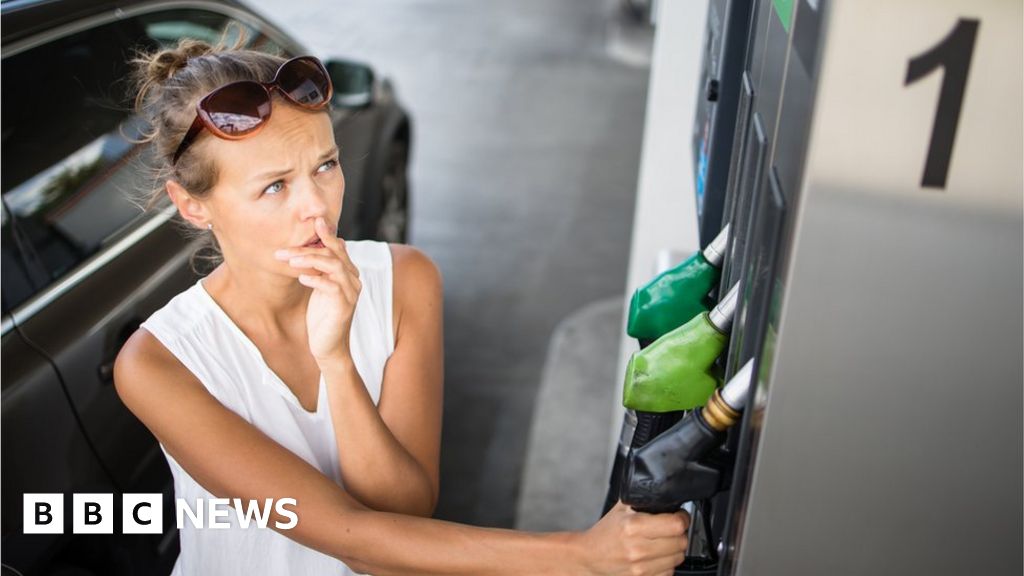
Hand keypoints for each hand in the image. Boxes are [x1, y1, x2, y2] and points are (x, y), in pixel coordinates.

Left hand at [274, 217, 361, 365]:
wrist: (328, 347)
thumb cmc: (321, 317)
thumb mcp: (318, 288)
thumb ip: (317, 269)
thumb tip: (308, 249)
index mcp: (347, 273)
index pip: (338, 248)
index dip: (327, 234)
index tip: (314, 221)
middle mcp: (353, 280)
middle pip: (333, 254)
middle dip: (306, 250)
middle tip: (282, 251)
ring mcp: (351, 293)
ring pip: (333, 266)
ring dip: (310, 261)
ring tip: (290, 261)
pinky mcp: (344, 307)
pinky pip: (332, 287)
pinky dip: (316, 280)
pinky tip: (301, 278)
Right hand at [574, 501, 688, 575]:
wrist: (589, 557)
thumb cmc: (604, 534)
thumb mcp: (621, 509)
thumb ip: (643, 500)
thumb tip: (665, 495)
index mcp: (634, 526)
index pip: (676, 524)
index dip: (682, 518)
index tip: (679, 516)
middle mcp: (638, 548)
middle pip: (681, 542)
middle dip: (679, 533)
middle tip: (670, 529)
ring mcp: (641, 567)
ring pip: (678, 558)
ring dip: (674, 549)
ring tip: (662, 543)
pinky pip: (669, 572)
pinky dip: (666, 564)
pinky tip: (656, 556)